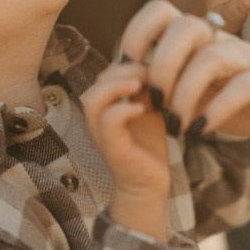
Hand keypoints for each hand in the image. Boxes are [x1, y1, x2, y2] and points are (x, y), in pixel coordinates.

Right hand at [81, 64, 169, 241]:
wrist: (150, 185)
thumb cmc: (148, 148)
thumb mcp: (149, 111)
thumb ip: (147, 90)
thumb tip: (157, 64)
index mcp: (105, 106)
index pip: (107, 72)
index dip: (127, 63)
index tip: (154, 67)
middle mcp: (97, 118)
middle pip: (97, 80)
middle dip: (123, 70)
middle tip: (149, 73)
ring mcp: (100, 133)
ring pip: (93, 98)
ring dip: (117, 86)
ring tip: (140, 84)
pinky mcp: (111, 147)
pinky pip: (107, 121)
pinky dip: (123, 110)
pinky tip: (142, 109)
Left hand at [120, 0, 249, 140]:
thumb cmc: (237, 96)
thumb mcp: (196, 91)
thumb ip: (166, 87)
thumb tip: (125, 91)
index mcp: (197, 38)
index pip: (161, 11)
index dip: (137, 32)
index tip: (126, 68)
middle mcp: (220, 40)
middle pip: (185, 26)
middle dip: (161, 64)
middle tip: (151, 102)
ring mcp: (248, 57)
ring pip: (212, 57)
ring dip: (185, 93)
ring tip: (174, 125)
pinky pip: (243, 86)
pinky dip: (218, 108)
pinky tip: (201, 129)